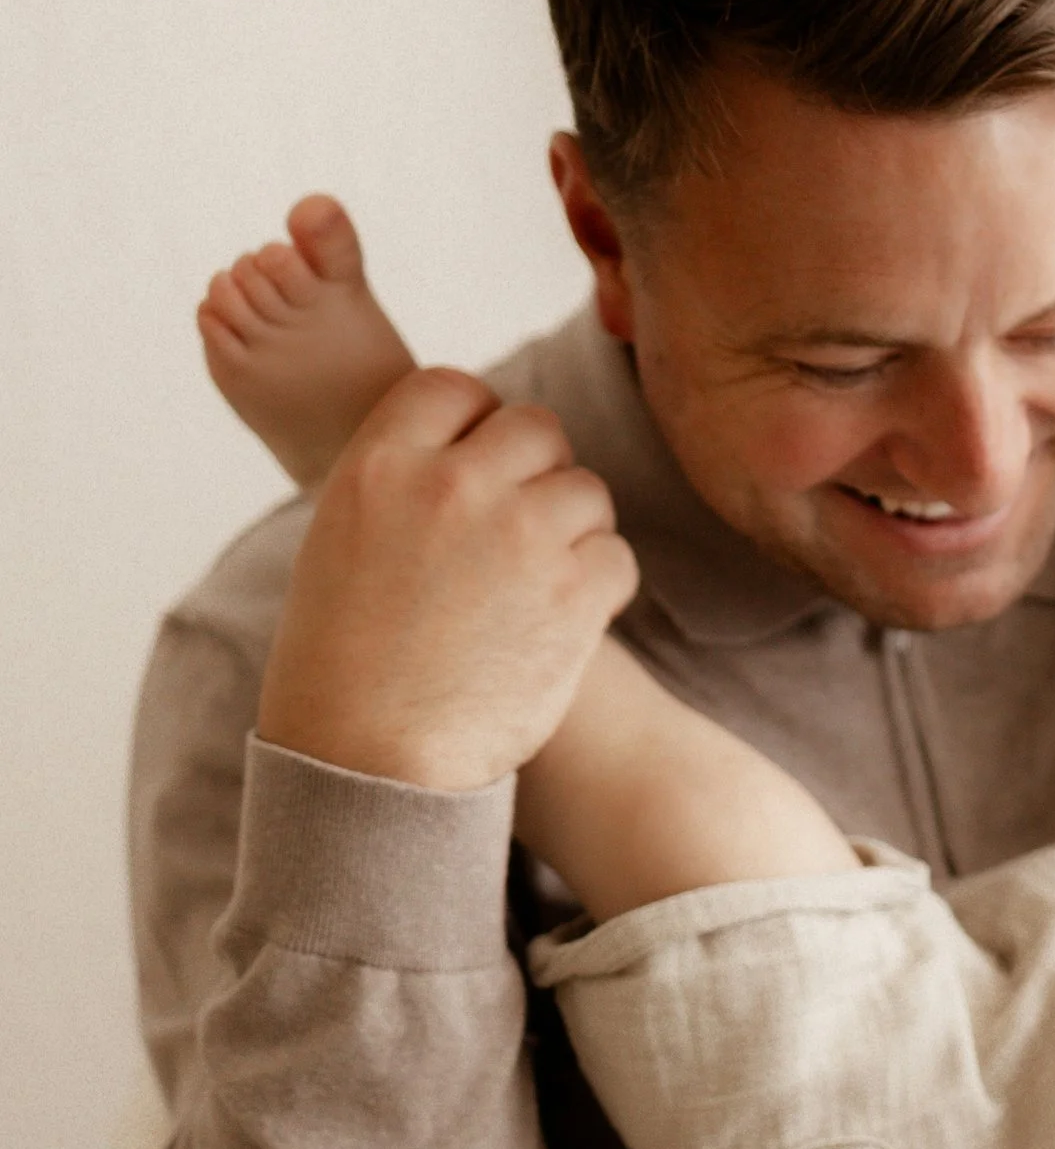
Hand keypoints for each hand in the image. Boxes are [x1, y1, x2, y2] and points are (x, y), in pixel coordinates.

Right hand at [255, 366, 638, 789]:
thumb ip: (406, 482)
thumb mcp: (344, 541)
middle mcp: (453, 484)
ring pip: (586, 489)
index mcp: (382, 462)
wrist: (368, 761)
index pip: (455, 388)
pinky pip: (617, 556)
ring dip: (572, 530)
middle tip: (518, 531)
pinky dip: (600, 586)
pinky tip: (561, 622)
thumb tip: (470, 447)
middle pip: (537, 427)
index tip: (476, 468)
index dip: (475, 424)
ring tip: (533, 586)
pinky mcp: (574, 593)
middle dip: (536, 472)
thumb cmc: (343, 665)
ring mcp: (520, 534)